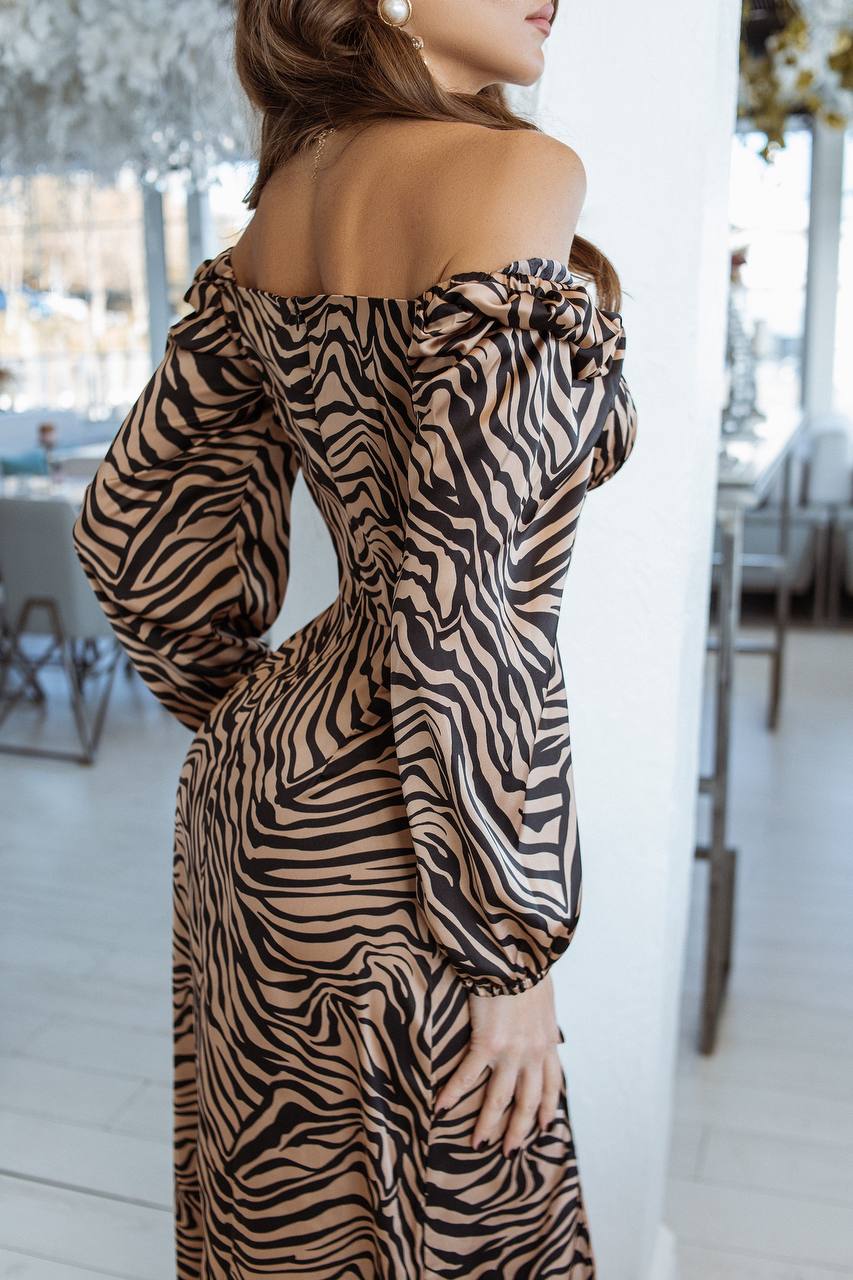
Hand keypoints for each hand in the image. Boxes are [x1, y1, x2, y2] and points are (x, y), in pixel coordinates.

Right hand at [433, 974, 563, 1157]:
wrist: (517, 956)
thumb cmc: (529, 969)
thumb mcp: (545, 1000)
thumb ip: (542, 1021)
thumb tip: (545, 1028)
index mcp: (547, 1043)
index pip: (552, 1084)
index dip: (547, 1108)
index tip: (544, 1127)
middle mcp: (533, 1053)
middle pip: (527, 1101)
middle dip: (519, 1129)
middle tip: (508, 1150)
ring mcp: (511, 1052)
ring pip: (499, 1099)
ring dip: (488, 1123)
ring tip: (477, 1142)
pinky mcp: (488, 1043)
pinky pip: (468, 1077)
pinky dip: (453, 1094)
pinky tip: (441, 1108)